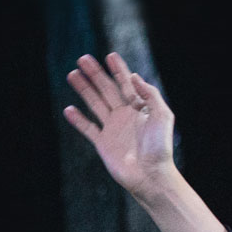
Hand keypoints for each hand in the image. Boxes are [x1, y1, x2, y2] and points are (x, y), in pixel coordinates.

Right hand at [64, 52, 175, 196]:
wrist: (151, 175)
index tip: (110, 56)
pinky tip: (69, 109)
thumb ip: (150, 94)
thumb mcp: (162, 116)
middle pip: (107, 90)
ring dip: (84, 89)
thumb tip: (134, 76)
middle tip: (83, 58)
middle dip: (95, 74)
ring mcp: (113, 129)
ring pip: (95, 104)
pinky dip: (78, 119)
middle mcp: (125, 116)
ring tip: (73, 74)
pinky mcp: (103, 144)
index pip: (126, 84)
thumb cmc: (160, 147)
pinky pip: (88, 128)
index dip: (118, 70)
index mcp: (140, 109)